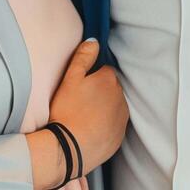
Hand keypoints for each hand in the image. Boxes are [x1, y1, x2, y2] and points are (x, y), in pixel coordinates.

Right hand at [46, 40, 127, 177]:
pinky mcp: (119, 136)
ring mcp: (122, 118)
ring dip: (104, 109)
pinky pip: (114, 126)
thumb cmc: (67, 111)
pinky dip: (105, 126)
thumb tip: (94, 41)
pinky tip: (89, 130)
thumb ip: (83, 57)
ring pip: (114, 107)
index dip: (91, 78)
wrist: (69, 149)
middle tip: (79, 102)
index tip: (80, 88)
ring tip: (83, 117)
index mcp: (109, 80)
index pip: (105, 71)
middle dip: (100, 92)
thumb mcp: (70, 79)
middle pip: (111, 89)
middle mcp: (121, 98)